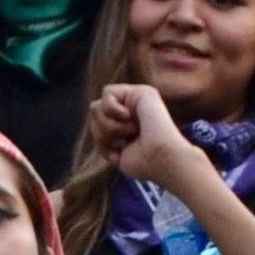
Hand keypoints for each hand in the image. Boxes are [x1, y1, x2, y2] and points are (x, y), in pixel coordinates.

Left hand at [86, 83, 200, 191]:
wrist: (161, 159)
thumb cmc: (144, 163)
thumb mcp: (114, 152)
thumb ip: (102, 132)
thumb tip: (93, 106)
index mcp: (126, 124)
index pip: (96, 124)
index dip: (101, 140)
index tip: (118, 151)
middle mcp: (131, 110)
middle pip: (94, 114)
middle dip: (103, 134)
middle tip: (124, 141)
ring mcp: (135, 100)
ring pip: (97, 106)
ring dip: (109, 126)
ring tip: (130, 132)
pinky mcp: (139, 91)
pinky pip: (107, 93)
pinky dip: (113, 110)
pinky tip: (129, 117)